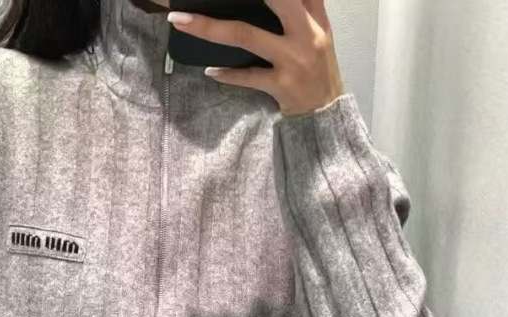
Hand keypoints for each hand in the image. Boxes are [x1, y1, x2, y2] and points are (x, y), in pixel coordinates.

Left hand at [166, 0, 345, 116]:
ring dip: (210, 28)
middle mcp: (305, 34)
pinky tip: (210, 72)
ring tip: (181, 20)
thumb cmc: (319, 70)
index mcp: (314, 17)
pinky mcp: (282, 85)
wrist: (326, 115)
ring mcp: (293, 60)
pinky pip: (249, 77)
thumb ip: (307, 6)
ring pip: (246, 36)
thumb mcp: (320, 33)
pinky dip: (228, 75)